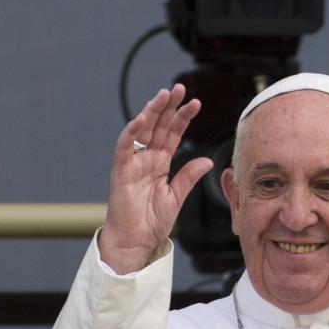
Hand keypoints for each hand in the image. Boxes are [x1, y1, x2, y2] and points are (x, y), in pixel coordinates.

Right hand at [98, 84, 212, 273]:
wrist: (136, 241)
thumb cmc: (152, 222)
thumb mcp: (176, 196)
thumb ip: (189, 177)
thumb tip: (207, 160)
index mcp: (160, 163)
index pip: (172, 134)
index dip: (183, 118)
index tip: (196, 103)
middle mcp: (146, 159)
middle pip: (158, 126)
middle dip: (168, 106)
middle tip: (180, 87)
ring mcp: (133, 163)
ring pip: (142, 130)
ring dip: (152, 111)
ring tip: (164, 94)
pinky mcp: (120, 171)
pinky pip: (124, 147)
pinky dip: (132, 131)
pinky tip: (143, 117)